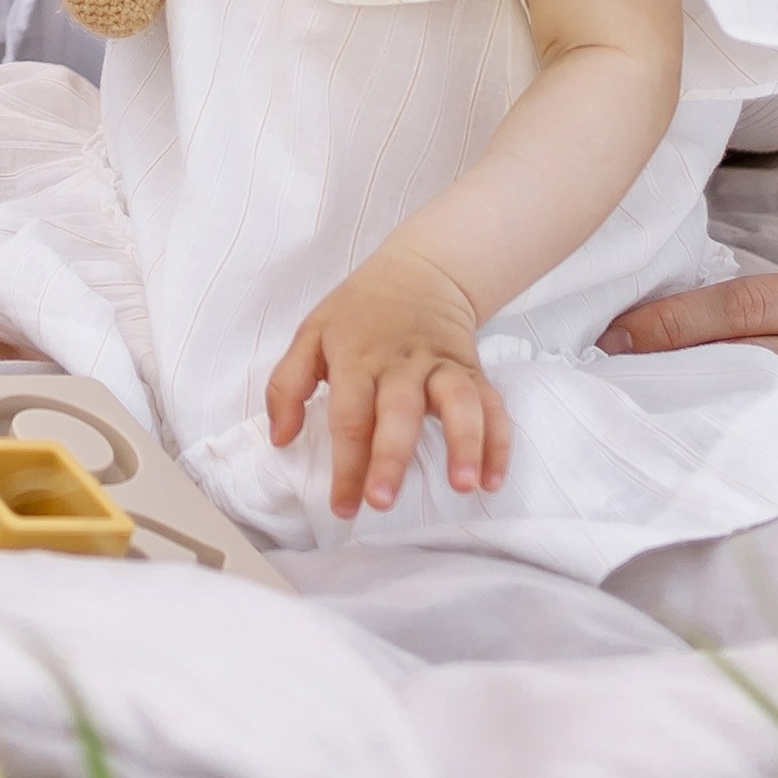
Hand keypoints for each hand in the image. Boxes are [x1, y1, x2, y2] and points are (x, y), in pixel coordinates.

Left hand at [265, 249, 510, 517]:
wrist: (421, 270)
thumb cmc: (360, 312)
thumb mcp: (312, 333)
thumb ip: (286, 384)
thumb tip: (280, 438)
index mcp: (358, 357)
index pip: (349, 415)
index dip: (346, 464)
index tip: (344, 507)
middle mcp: (402, 363)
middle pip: (400, 411)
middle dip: (392, 457)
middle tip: (383, 500)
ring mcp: (442, 365)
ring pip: (459, 401)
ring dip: (464, 442)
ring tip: (463, 484)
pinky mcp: (472, 370)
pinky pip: (492, 403)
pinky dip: (498, 440)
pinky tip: (493, 478)